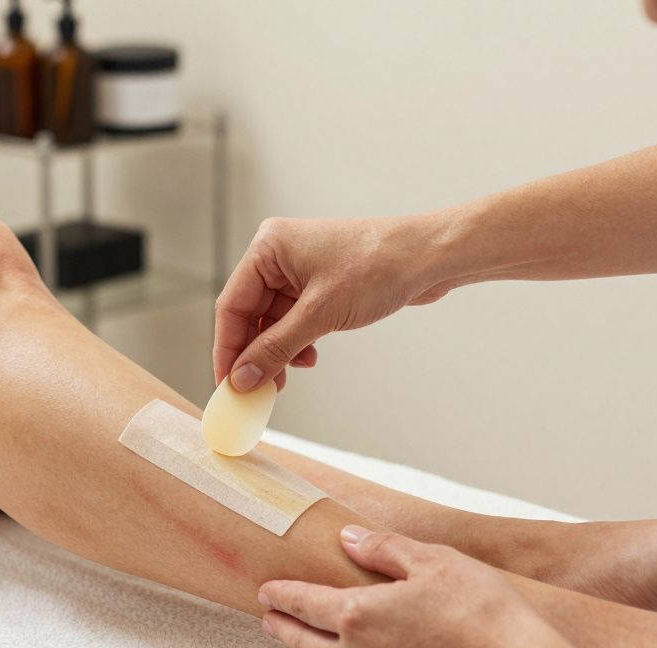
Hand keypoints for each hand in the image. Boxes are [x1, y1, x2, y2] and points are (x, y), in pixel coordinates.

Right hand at [213, 215, 449, 391]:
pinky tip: (309, 359)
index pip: (232, 305)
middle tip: (254, 391)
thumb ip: (277, 348)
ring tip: (284, 380)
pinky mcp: (320, 284)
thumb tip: (242, 378)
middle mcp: (279, 255)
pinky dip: (297, 343)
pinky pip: (294, 319)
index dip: (227, 349)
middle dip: (254, 354)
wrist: (430, 257)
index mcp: (268, 247)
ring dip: (277, 352)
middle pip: (250, 315)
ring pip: (273, 321)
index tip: (227, 385)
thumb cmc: (379, 267)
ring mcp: (300, 270)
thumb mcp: (320, 314)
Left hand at [259, 527, 563, 647]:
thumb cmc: (482, 611)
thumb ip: (385, 549)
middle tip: (269, 619)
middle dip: (282, 629)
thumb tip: (350, 539)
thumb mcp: (433, 560)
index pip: (304, 603)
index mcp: (358, 615)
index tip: (265, 591)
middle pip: (304, 644)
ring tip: (308, 643)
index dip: (281, 595)